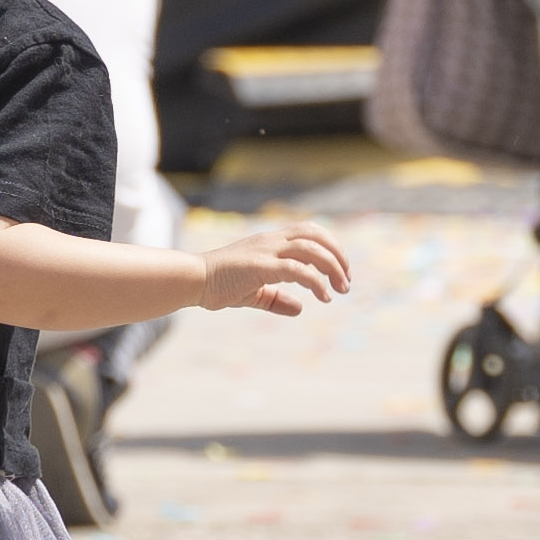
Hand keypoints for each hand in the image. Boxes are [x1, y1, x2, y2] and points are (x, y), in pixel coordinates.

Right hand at [185, 221, 356, 318]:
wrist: (193, 279)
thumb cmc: (219, 284)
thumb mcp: (254, 293)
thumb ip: (277, 299)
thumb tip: (300, 308)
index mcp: (270, 242)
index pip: (309, 231)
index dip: (330, 246)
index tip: (340, 270)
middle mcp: (271, 241)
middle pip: (316, 235)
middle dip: (338, 255)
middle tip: (347, 281)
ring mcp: (266, 251)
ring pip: (311, 249)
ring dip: (333, 267)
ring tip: (341, 289)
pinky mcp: (261, 266)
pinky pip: (298, 270)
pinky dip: (316, 282)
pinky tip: (323, 297)